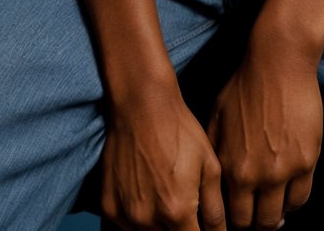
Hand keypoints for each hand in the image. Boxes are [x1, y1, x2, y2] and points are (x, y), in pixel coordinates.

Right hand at [101, 75, 225, 230]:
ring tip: (166, 199)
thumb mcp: (209, 165)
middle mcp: (147, 219)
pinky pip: (126, 229)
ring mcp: (124, 215)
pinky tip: (147, 199)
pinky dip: (138, 223)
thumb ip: (215, 209)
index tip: (200, 225)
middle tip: (183, 206)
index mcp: (177, 212)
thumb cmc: (179, 131)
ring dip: (160, 229)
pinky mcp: (108, 207)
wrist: (140, 105)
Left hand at [206, 35, 321, 230]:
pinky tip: (288, 193)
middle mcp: (255, 175)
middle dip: (254, 223)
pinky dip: (294, 202)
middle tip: (255, 217)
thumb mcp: (216, 118)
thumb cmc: (245, 85)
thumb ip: (214, 152)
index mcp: (230, 167)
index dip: (233, 221)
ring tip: (273, 210)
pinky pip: (301, 198)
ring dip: (275, 217)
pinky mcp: (307, 161)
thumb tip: (212, 182)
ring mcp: (283, 170)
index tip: (236, 218)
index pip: (230, 216)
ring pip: (279, 217)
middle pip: (255, 224)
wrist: (278, 62)